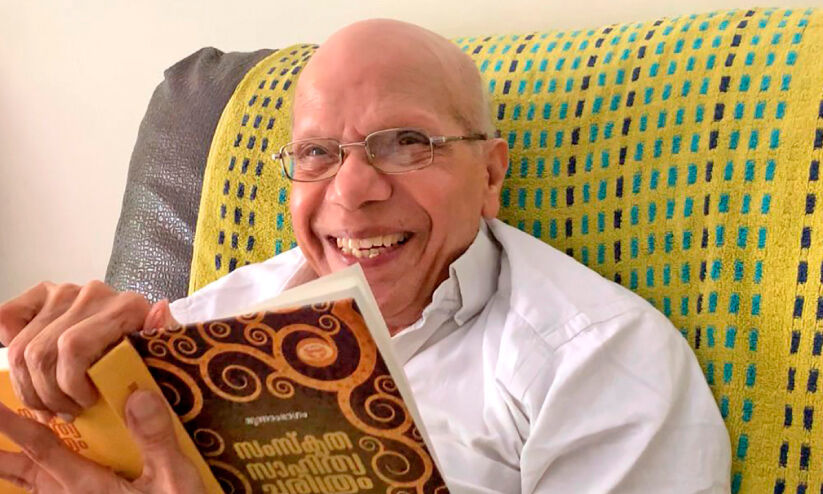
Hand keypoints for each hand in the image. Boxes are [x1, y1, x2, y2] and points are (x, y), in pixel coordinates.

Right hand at [0, 281, 176, 419]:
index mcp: (127, 307)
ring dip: (31, 385)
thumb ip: (165, 336)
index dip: (69, 384)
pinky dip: (8, 343)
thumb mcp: (166, 355)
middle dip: (49, 394)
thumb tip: (159, 310)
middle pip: (42, 353)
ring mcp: (67, 292)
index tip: (86, 403)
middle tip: (66, 412)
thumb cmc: (151, 356)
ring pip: (23, 347)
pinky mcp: (45, 294)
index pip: (72, 347)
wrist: (142, 336)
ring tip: (51, 403)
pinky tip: (30, 369)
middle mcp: (94, 293)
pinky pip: (8, 316)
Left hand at [0, 389, 204, 492]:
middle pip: (23, 473)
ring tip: (4, 457)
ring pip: (33, 488)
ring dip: (14, 470)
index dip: (11, 425)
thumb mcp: (174, 481)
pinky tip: (41, 483)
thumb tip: (138, 396)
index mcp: (88, 486)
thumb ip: (156, 441)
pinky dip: (36, 486)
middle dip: (0, 454)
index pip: (41, 447)